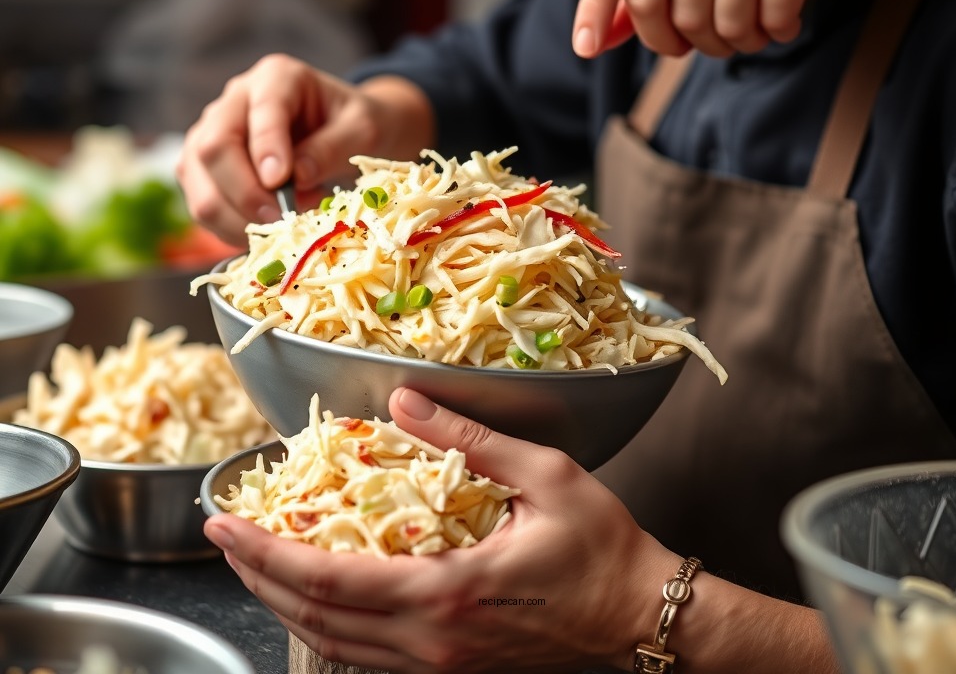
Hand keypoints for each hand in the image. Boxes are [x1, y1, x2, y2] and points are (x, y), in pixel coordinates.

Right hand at [175, 54, 434, 244]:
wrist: (347, 133)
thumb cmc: (356, 126)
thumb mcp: (363, 130)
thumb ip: (332, 147)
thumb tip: (295, 176)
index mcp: (276, 78)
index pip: (260, 110)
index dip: (267, 148)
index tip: (282, 183)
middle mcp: (234, 101)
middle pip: (214, 147)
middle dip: (246, 193)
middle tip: (284, 219)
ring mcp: (211, 135)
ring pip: (200, 184)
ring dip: (238, 218)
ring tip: (284, 225)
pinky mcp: (204, 171)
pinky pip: (203, 206)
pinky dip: (231, 229)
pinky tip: (267, 232)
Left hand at [203, 388, 676, 672]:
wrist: (641, 617)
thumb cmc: (602, 547)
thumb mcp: (544, 474)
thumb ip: (468, 438)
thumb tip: (405, 400)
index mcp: (449, 591)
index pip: (330, 579)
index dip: (267, 552)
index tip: (225, 523)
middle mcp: (433, 640)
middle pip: (315, 619)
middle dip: (257, 577)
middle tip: (221, 536)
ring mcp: (440, 664)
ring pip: (334, 646)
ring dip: (284, 603)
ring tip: (253, 561)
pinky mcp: (452, 668)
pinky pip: (366, 656)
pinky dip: (325, 625)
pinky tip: (316, 597)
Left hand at [573, 0, 937, 58]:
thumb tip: (598, 36)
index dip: (594, 7)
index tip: (585, 49)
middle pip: (656, 3)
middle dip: (674, 40)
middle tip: (700, 44)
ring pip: (710, 22)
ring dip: (732, 41)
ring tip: (751, 24)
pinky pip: (763, 22)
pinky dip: (773, 30)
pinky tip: (785, 13)